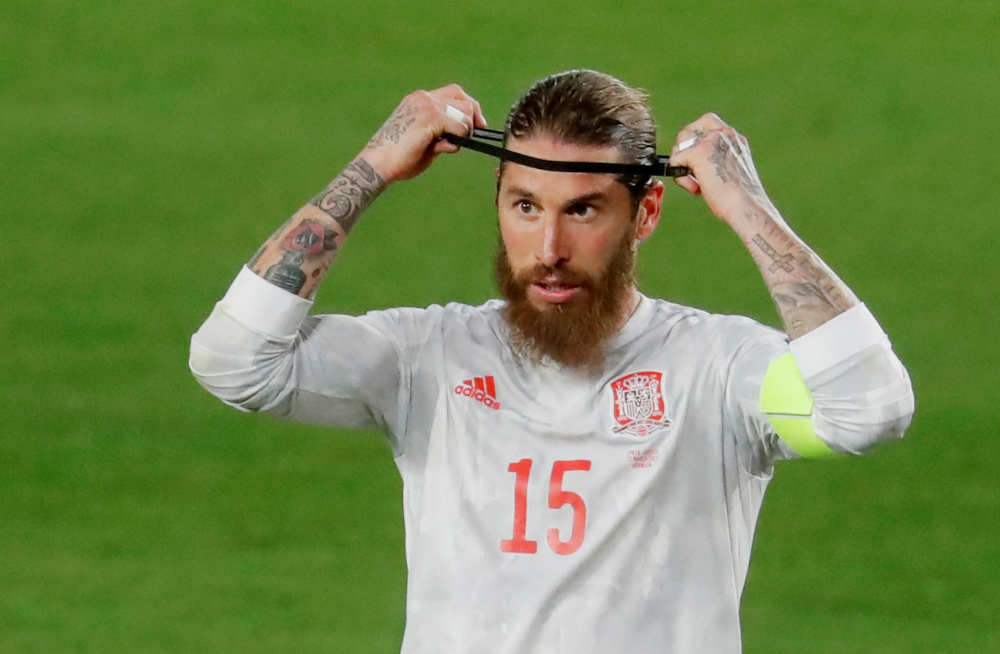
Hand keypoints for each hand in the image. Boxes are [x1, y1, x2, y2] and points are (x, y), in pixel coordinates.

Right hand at [360, 84, 487, 183]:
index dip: (469, 107)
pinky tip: (445, 148)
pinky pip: (459, 126)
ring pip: (464, 112)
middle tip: (473, 136)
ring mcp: (427, 106)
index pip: (454, 92)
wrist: (379, 164)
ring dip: (464, 131)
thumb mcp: (426, 143)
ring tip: (448, 146)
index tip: (478, 124)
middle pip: (463, 98)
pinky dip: (458, 138)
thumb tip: (459, 139)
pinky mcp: (430, 118)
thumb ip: (442, 136)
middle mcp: (424, 98)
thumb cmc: (399, 158)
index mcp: (420, 100)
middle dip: (473, 117)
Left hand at [668, 113, 773, 226]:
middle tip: (695, 177)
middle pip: (687, 133)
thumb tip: (689, 161)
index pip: (705, 123)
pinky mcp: (700, 151)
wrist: (746, 208)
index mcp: (734, 138)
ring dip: (682, 169)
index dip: (694, 142)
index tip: (697, 164)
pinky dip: (680, 178)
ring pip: (679, 146)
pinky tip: (696, 189)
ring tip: (697, 186)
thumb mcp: (729, 171)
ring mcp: (713, 140)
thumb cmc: (739, 199)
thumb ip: (715, 159)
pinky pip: (675, 160)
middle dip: (684, 156)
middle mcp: (725, 133)